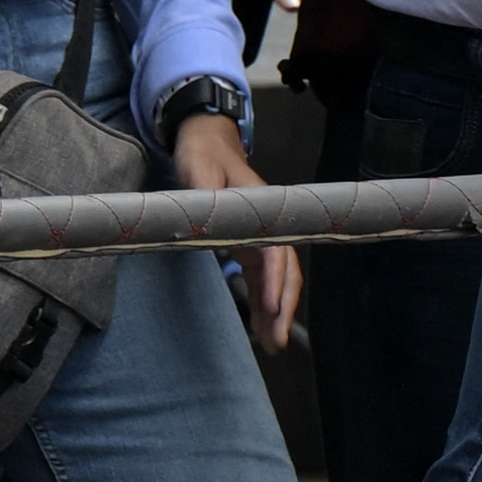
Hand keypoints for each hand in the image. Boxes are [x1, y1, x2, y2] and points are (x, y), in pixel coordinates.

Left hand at [171, 109, 298, 350]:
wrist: (207, 138)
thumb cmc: (202, 153)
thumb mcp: (197, 171)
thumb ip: (205, 198)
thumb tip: (210, 227)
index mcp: (259, 209)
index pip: (274, 251)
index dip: (275, 281)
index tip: (274, 309)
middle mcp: (266, 224)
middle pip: (284, 270)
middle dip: (283, 306)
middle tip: (277, 342)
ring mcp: (260, 234)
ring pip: (276, 276)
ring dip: (276, 308)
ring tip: (273, 343)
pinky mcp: (249, 241)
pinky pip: (262, 274)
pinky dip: (264, 298)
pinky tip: (262, 321)